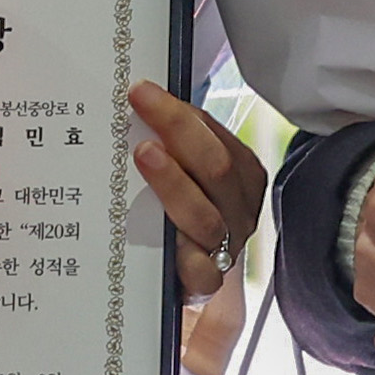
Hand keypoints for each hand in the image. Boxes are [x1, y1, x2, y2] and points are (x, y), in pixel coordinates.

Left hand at [131, 81, 263, 281]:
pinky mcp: (208, 283)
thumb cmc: (177, 220)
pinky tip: (164, 239)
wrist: (182, 281)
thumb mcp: (181, 179)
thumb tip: (134, 105)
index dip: (179, 111)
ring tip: (144, 155)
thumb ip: (169, 147)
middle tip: (141, 107)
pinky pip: (202, 271)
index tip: (141, 91)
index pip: (213, 133)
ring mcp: (226, 246)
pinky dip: (183, 254)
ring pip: (207, 215)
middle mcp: (239, 208)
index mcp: (240, 174)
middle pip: (217, 166)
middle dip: (178, 131)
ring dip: (175, 182)